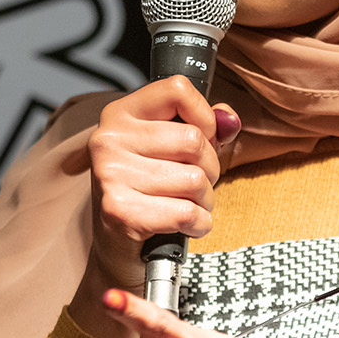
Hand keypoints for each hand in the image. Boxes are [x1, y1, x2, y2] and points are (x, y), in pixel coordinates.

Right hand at [71, 77, 239, 337]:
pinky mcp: (119, 211)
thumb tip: (230, 119)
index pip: (177, 88)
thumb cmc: (149, 193)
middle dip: (209, 169)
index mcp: (120, 113)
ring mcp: (110, 174)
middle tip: (194, 184)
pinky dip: (198, 224)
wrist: (117, 248)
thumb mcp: (172, 150)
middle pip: (193, 140)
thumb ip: (206, 128)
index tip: (202, 138)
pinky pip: (186, 212)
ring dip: (204, 200)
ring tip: (187, 205)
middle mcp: (108, 139)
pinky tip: (185, 225)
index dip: (204, 116)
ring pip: (194, 179)